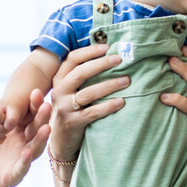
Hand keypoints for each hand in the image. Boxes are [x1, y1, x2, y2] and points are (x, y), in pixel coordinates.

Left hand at [0, 80, 51, 186]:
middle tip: (46, 104)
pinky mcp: (12, 176)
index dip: (33, 105)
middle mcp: (21, 144)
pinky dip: (25, 160)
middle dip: (42, 117)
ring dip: (41, 139)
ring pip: (35, 148)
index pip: (28, 115)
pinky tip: (27, 152)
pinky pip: (21, 168)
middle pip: (36, 129)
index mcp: (15, 131)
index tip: (35, 92)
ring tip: (46, 127)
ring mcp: (19, 160)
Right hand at [47, 44, 130, 161]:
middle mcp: (59, 91)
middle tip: (119, 59)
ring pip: (88, 92)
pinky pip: (93, 112)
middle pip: (80, 73)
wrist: (62, 139)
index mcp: (59, 79)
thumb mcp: (71, 90)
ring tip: (127, 80)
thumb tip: (108, 53)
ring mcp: (64, 107)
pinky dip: (109, 106)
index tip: (107, 47)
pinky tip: (122, 101)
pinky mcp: (73, 122)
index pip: (72, 59)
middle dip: (101, 64)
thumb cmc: (73, 108)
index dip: (90, 51)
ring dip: (110, 85)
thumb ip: (82, 74)